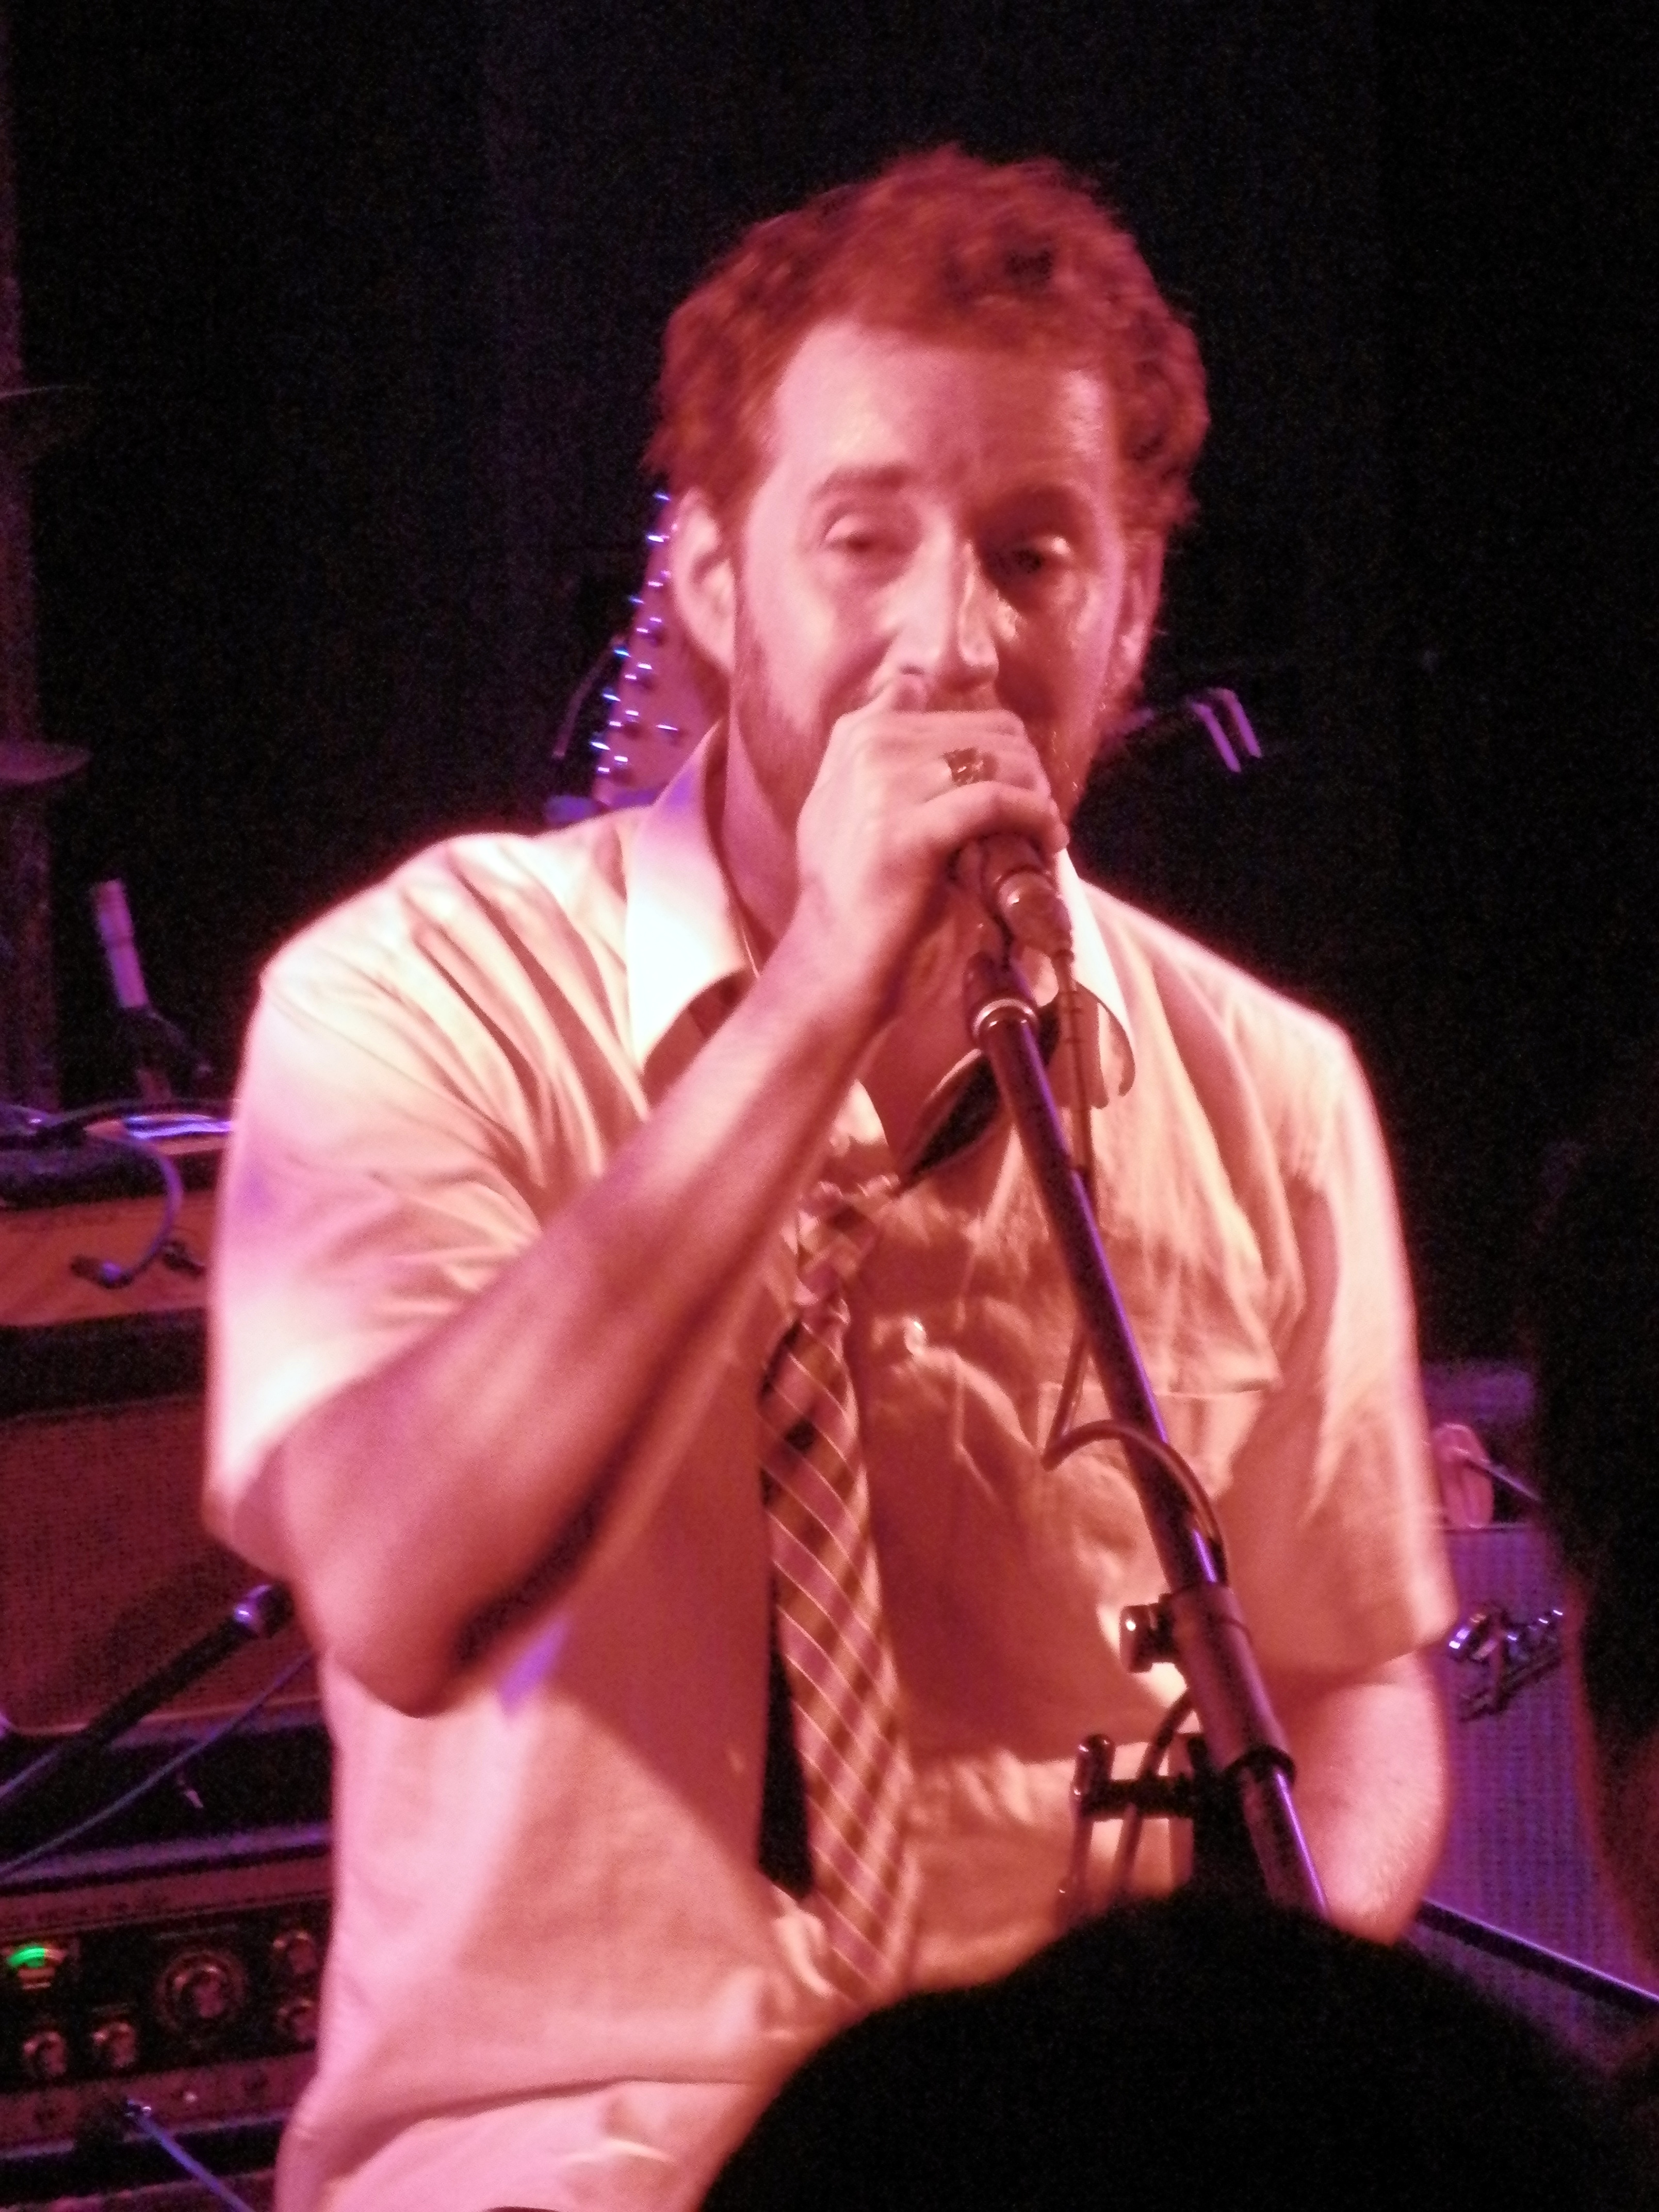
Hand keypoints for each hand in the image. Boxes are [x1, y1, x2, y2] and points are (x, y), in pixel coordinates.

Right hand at [791, 677, 1066, 1021]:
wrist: (832, 958)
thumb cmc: (853, 891)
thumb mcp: (849, 803)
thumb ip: (882, 753)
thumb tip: (917, 693)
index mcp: (859, 733)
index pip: (963, 712)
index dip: (1002, 746)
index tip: (1015, 785)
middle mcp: (869, 746)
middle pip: (990, 732)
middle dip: (1028, 772)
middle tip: (1039, 815)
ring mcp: (883, 786)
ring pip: (998, 761)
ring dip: (1036, 794)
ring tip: (1044, 831)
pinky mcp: (907, 830)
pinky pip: (995, 801)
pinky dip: (1033, 816)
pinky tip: (1046, 840)